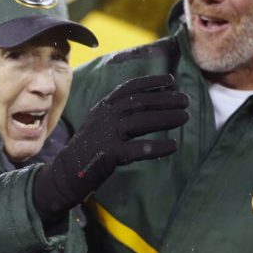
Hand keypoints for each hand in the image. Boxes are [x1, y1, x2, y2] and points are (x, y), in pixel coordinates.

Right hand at [33, 74, 188, 219]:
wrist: (65, 173)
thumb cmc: (88, 148)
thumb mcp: (99, 124)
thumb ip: (117, 113)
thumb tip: (147, 104)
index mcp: (104, 107)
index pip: (130, 88)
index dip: (151, 82)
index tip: (171, 80)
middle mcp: (105, 117)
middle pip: (140, 103)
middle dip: (165, 99)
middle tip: (186, 100)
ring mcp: (107, 134)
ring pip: (141, 121)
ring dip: (166, 118)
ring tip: (185, 117)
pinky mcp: (109, 154)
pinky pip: (137, 149)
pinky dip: (157, 147)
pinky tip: (173, 146)